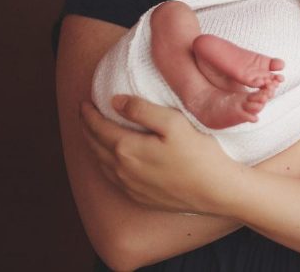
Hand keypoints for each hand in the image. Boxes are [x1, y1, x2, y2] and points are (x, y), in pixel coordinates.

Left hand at [80, 96, 240, 214]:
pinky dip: (105, 164)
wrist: (215, 190)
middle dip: (87, 128)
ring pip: (102, 164)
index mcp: (127, 148)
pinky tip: (111, 160)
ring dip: (94, 147)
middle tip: (85, 115)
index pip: (98, 127)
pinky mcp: (140, 197)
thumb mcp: (173, 123)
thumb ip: (142, 110)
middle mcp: (122, 170)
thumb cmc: (198, 153)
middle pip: (95, 146)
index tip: (84, 102)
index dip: (89, 114)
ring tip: (93, 134)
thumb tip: (115, 101)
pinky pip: (113, 178)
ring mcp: (130, 186)